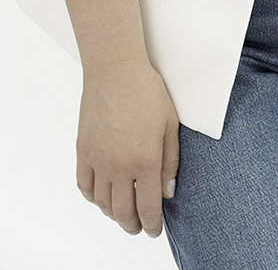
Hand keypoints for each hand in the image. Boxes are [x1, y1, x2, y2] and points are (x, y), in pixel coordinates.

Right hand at [76, 57, 179, 237]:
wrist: (115, 71)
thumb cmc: (147, 91)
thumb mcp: (170, 124)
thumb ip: (170, 161)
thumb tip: (169, 191)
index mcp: (145, 160)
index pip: (149, 207)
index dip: (152, 224)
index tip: (154, 230)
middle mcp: (120, 166)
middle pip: (123, 212)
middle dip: (133, 225)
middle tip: (139, 227)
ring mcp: (98, 160)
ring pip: (103, 203)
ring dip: (113, 215)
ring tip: (123, 214)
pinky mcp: (83, 151)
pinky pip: (84, 186)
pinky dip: (93, 198)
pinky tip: (102, 197)